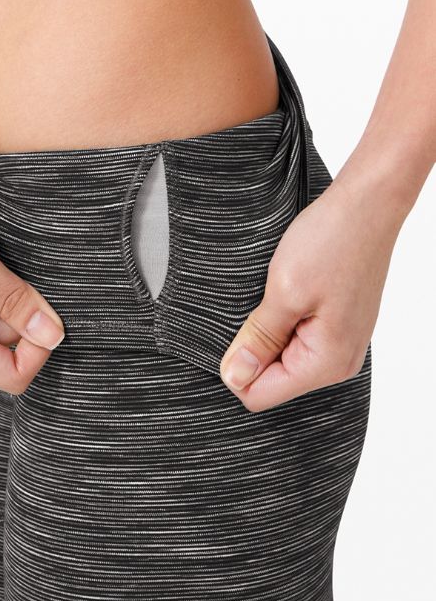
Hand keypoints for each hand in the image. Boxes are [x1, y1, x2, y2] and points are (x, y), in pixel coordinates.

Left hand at [218, 173, 398, 410]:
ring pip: (280, 356)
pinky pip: (295, 336)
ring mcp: (339, 342)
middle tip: (261, 303)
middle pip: (270, 378)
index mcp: (326, 363)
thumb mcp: (283, 292)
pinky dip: (282, 317)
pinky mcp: (335, 323)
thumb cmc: (332, 242)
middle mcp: (337, 361)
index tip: (238, 326)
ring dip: (267, 328)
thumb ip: (258, 340)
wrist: (367, 205)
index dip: (236, 366)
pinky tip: (288, 289)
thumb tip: (234, 378)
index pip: (259, 395)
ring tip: (277, 293)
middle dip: (253, 345)